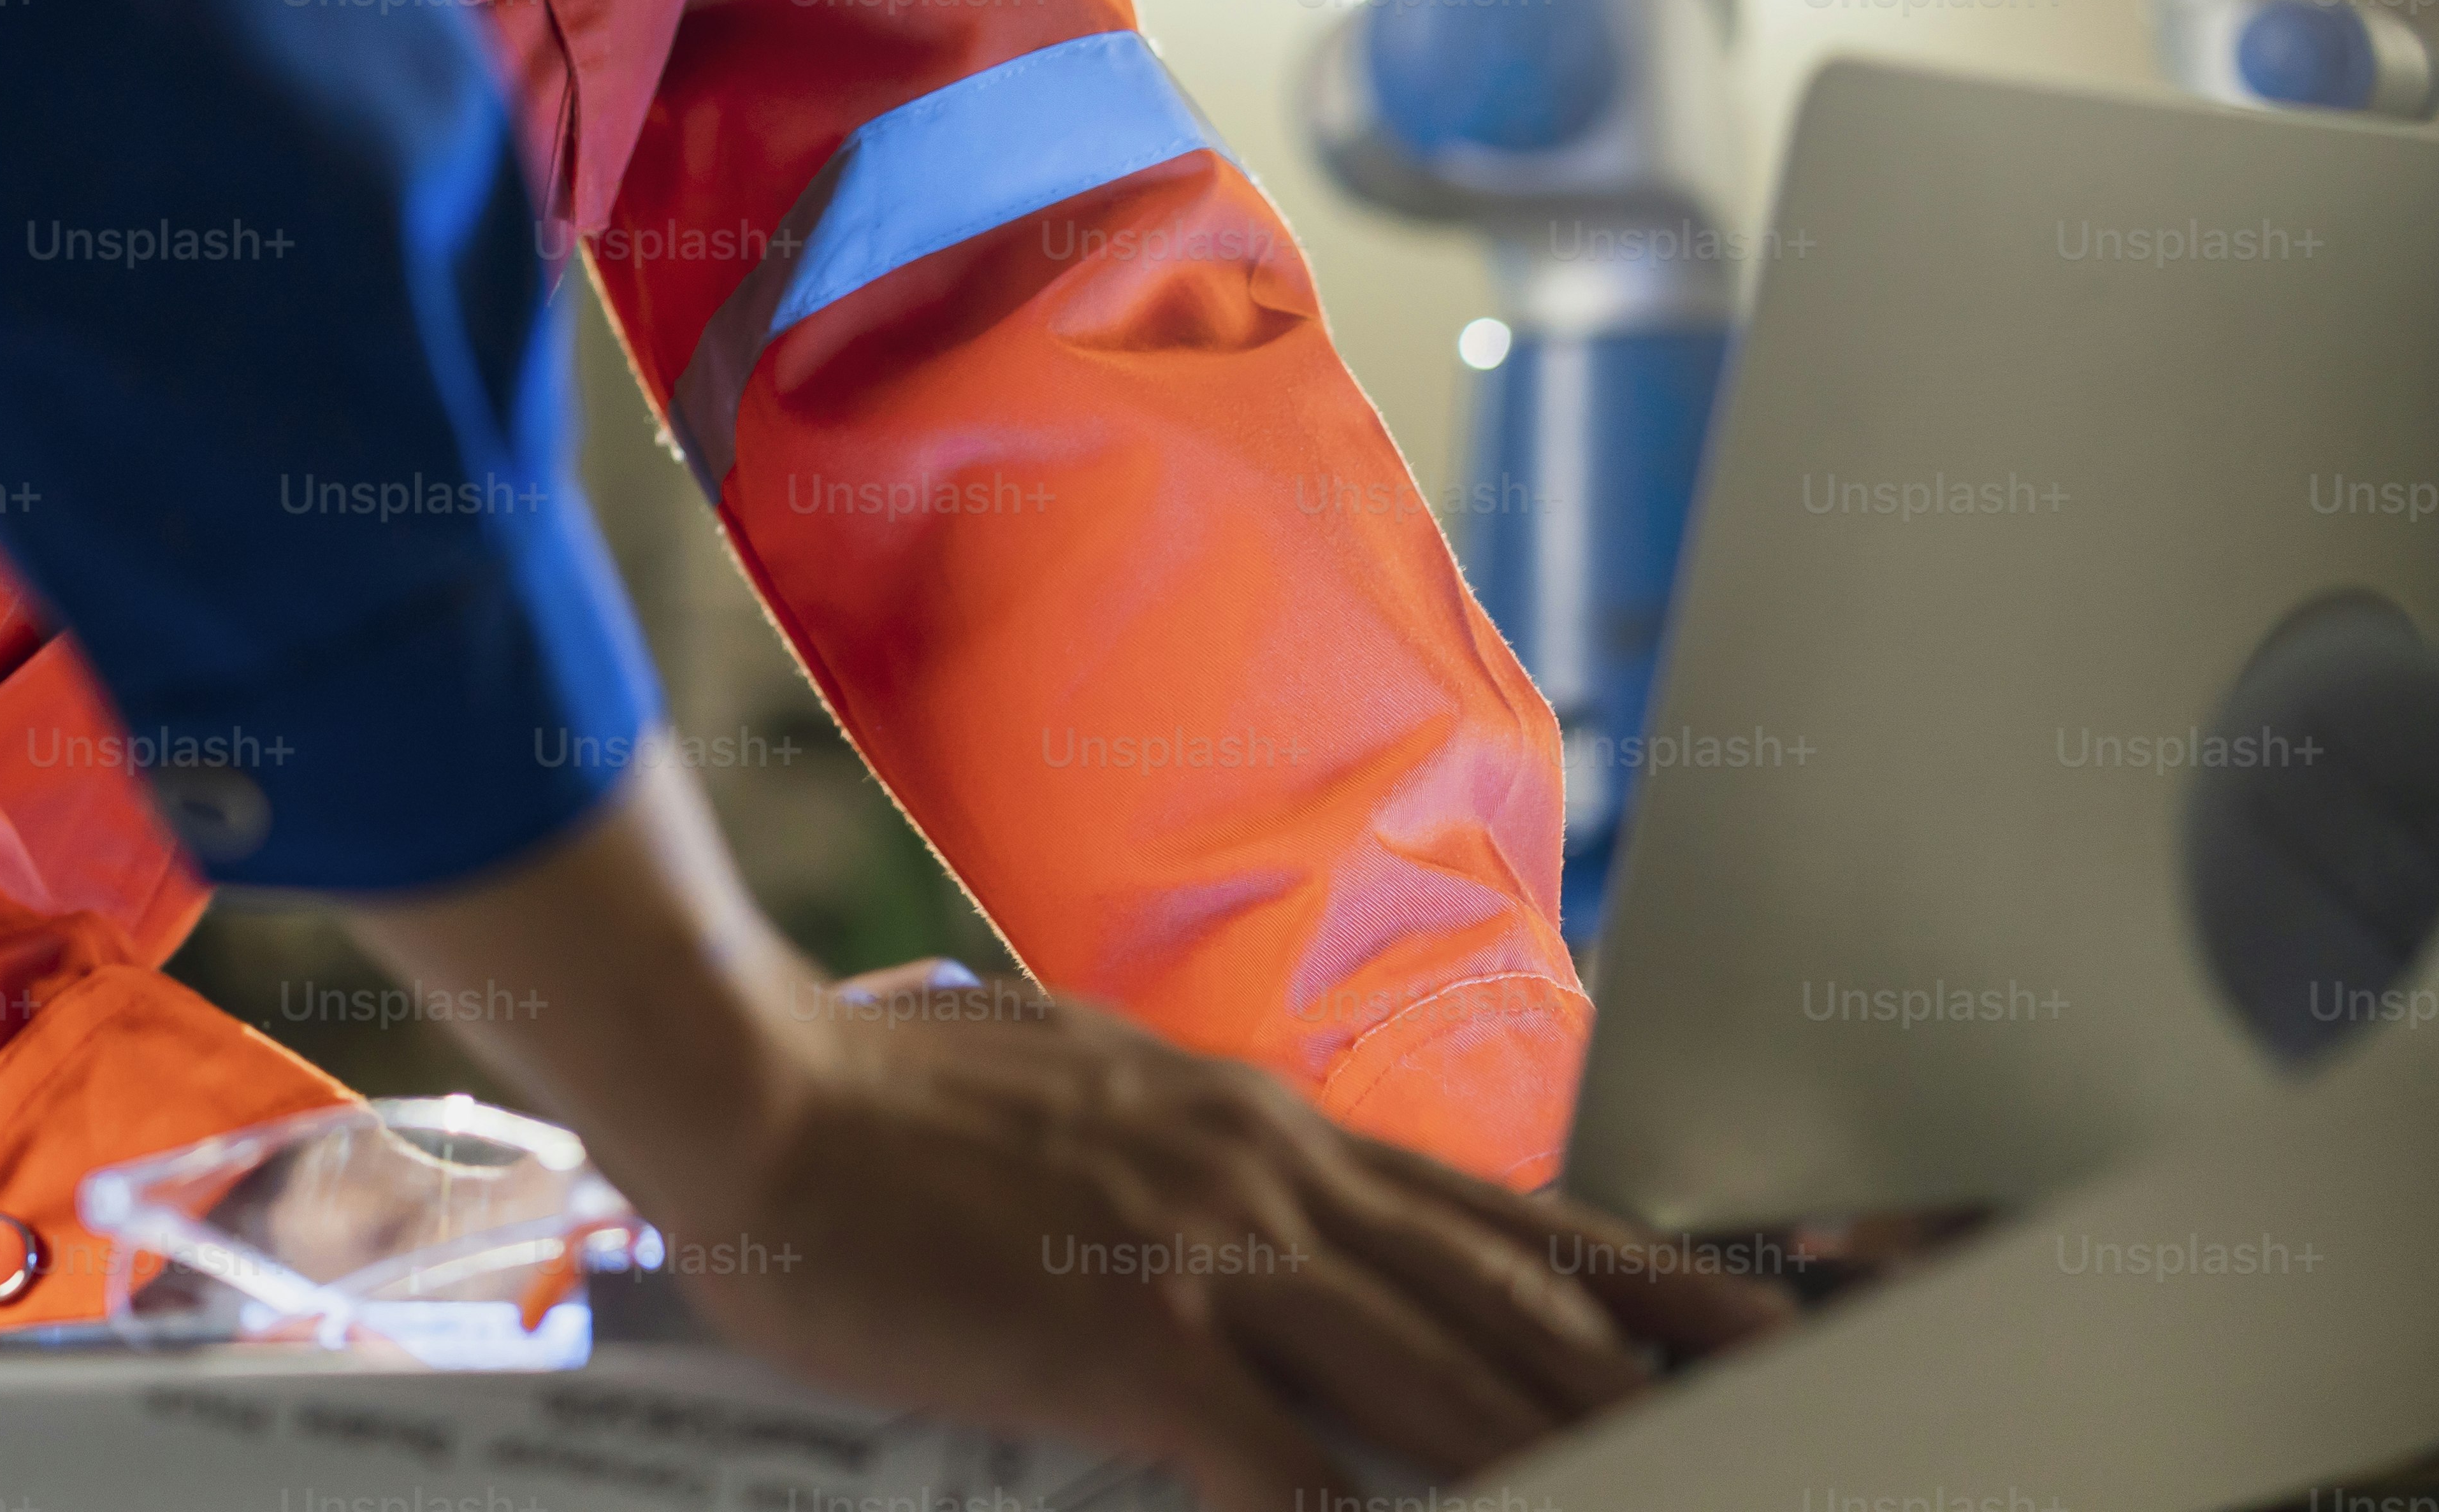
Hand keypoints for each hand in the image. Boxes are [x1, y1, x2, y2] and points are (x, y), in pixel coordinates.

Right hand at [665, 970, 1786, 1509]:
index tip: (1758, 1321)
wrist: (753, 1082)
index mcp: (1254, 1129)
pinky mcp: (1129, 1339)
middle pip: (1508, 1303)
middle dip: (1661, 1384)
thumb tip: (1224, 1206)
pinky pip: (1285, 1472)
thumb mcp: (1074, 1097)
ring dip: (1558, 1453)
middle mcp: (1266, 1183)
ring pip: (1441, 1380)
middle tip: (1801, 1430)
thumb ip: (1174, 1156)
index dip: (1640, 1277)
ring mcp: (1205, 1259)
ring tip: (1669, 1491)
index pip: (1495, 1214)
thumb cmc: (881, 1101)